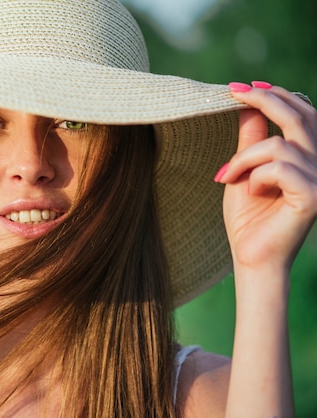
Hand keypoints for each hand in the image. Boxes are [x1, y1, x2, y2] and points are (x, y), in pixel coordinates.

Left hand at [217, 82, 316, 275]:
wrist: (250, 257)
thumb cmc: (248, 218)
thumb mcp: (244, 171)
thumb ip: (251, 139)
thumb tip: (249, 105)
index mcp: (307, 156)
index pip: (302, 114)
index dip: (275, 95)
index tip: (241, 87)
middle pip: (300, 117)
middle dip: (265, 99)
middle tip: (235, 92)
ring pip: (279, 146)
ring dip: (244, 158)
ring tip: (228, 176)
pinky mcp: (313, 196)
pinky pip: (279, 168)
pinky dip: (255, 176)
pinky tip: (249, 192)